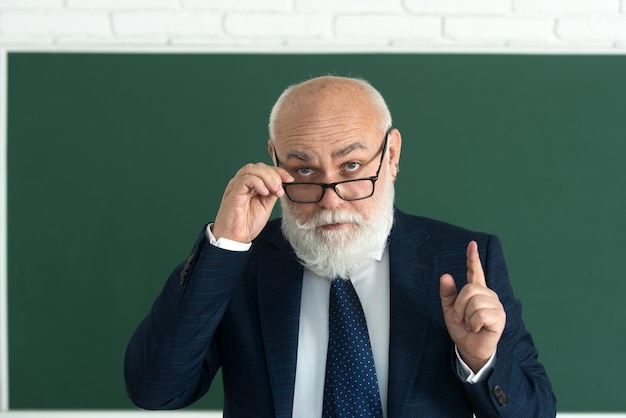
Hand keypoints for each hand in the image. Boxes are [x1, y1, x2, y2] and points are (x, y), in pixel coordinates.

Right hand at [212, 163, 292, 242]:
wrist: (236, 238)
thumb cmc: (247, 224)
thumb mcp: (266, 206)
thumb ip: (272, 193)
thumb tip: (281, 183)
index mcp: (250, 185)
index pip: (264, 169)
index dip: (278, 171)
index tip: (289, 179)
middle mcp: (242, 183)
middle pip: (259, 167)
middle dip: (274, 174)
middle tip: (280, 188)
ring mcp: (236, 186)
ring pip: (252, 169)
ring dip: (267, 177)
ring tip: (275, 190)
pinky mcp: (233, 192)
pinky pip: (245, 179)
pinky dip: (258, 183)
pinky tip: (264, 193)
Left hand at [439, 241, 505, 372]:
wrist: (469, 349)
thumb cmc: (462, 329)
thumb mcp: (449, 310)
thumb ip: (447, 294)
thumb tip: (445, 275)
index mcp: (476, 291)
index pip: (475, 271)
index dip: (472, 257)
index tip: (471, 244)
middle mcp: (488, 295)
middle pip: (469, 289)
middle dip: (459, 305)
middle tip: (460, 318)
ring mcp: (495, 305)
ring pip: (474, 301)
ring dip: (466, 316)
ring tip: (470, 325)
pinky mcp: (499, 317)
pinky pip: (480, 314)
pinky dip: (473, 323)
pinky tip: (478, 329)